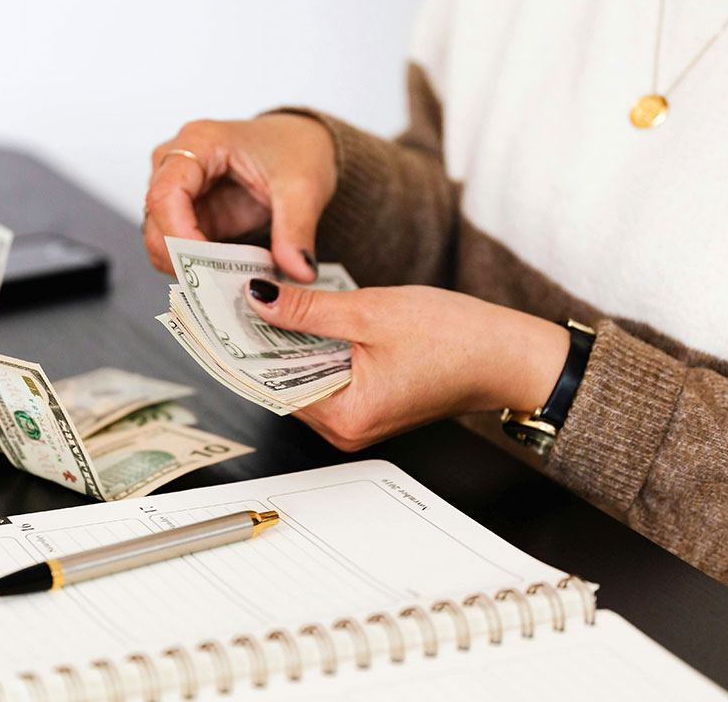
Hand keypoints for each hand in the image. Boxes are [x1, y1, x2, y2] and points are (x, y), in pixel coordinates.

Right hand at [143, 114, 336, 282]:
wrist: (303, 144)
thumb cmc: (295, 148)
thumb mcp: (304, 187)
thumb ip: (297, 230)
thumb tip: (299, 270)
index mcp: (199, 142)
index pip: (165, 194)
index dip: (179, 236)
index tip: (207, 266)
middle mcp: (177, 164)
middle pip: (156, 222)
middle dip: (184, 260)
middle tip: (223, 286)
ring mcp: (179, 191)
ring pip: (161, 241)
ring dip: (190, 268)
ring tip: (231, 282)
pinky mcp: (189, 215)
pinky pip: (179, 250)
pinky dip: (198, 269)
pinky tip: (227, 276)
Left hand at [244, 279, 570, 450]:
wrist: (510, 355)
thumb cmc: (458, 339)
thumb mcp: (371, 312)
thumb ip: (307, 309)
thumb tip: (259, 300)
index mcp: (346, 416)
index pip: (269, 384)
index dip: (241, 346)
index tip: (217, 316)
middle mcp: (346, 429)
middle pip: (282, 383)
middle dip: (261, 340)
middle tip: (236, 297)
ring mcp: (358, 420)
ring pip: (303, 378)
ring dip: (287, 343)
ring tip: (267, 300)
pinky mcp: (370, 404)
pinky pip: (326, 377)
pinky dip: (313, 349)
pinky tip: (305, 318)